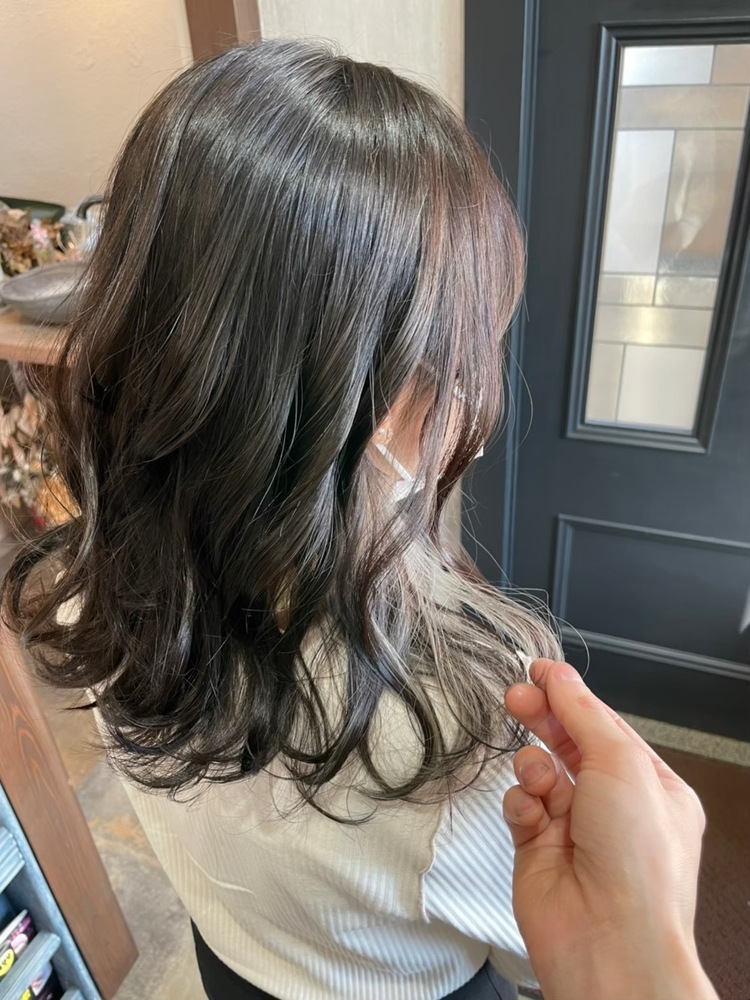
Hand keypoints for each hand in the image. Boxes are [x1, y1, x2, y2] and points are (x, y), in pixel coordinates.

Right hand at [502, 659, 716, 999]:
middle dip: (543, 718)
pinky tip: (531, 815)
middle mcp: (614, 807)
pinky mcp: (537, 849)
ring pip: (539, 771)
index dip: (570, 695)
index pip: (604, 724)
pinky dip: (520, 803)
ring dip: (534, 767)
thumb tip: (558, 677)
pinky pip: (518, 805)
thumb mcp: (620, 763)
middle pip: (568, 743)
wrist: (608, 940)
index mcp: (650, 786)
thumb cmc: (638, 866)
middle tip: (518, 697)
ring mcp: (575, 828)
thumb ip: (583, 713)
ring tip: (540, 779)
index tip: (538, 672)